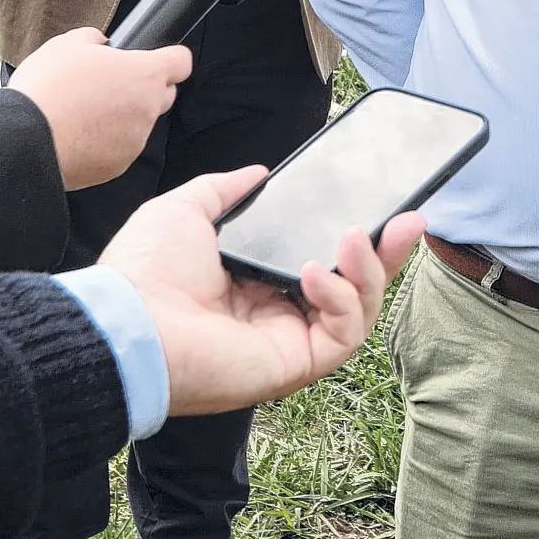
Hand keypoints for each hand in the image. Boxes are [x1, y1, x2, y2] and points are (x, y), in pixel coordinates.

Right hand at [8, 28, 189, 188]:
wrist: (25, 140)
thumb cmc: (48, 88)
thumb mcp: (67, 44)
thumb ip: (94, 38)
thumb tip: (100, 43)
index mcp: (144, 75)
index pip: (181, 62)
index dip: (170, 57)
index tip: (157, 58)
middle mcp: (148, 110)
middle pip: (164, 94)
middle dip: (145, 88)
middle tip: (111, 83)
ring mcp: (135, 141)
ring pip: (139, 123)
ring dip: (121, 116)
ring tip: (84, 112)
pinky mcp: (118, 166)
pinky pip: (120, 149)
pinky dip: (106, 142)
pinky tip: (79, 135)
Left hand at [97, 170, 423, 416]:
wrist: (126, 323)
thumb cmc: (144, 272)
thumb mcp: (186, 210)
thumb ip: (224, 190)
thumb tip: (257, 174)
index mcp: (253, 283)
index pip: (321, 260)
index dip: (354, 238)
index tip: (380, 208)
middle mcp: (276, 315)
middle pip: (352, 287)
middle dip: (386, 254)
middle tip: (412, 219)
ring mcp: (288, 342)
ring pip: (357, 310)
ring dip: (368, 270)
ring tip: (356, 238)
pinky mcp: (294, 364)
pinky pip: (342, 334)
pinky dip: (341, 298)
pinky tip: (316, 272)